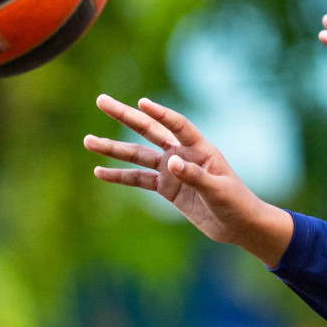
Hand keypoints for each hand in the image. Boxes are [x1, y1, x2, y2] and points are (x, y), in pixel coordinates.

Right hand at [83, 95, 293, 266]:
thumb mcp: (218, 191)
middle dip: (125, 116)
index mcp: (201, 149)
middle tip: (101, 101)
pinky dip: (119, 176)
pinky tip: (99, 171)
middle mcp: (183, 154)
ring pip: (137, 155)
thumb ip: (195, 176)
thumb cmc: (236, 203)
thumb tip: (170, 162)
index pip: (177, 125)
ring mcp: (172, 170)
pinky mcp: (167, 188)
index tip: (142, 103)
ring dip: (114, 148)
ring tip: (88, 141)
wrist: (238, 225)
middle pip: (149, 131)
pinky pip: (138, 179)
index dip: (161, 114)